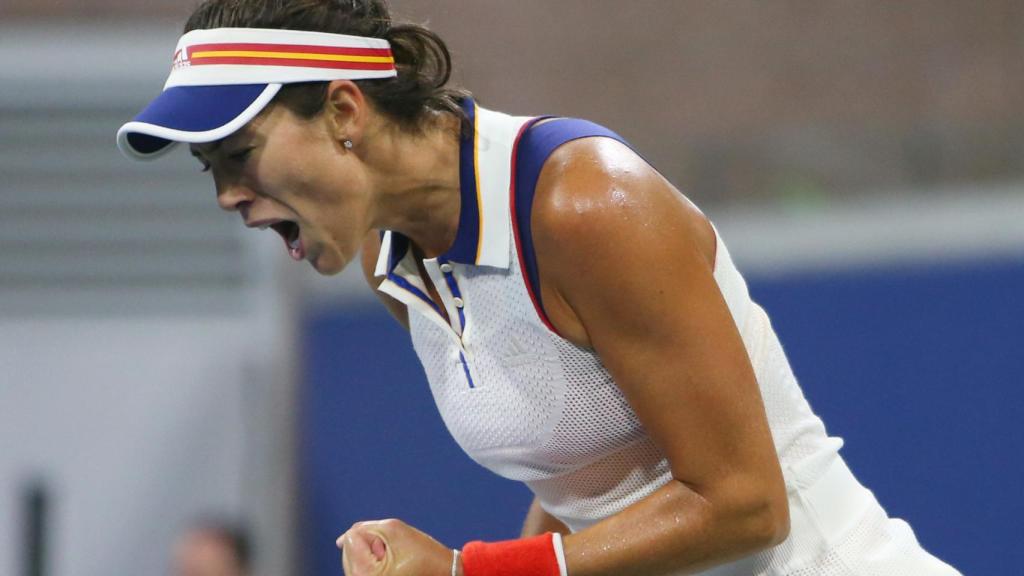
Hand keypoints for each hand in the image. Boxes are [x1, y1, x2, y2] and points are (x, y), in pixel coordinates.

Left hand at [337, 518, 455, 575]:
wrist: (445, 574)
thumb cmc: (424, 555)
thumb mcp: (394, 529)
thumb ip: (365, 527)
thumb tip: (342, 540)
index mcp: (364, 573)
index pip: (351, 538)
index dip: (373, 534)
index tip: (392, 547)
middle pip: (349, 550)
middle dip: (370, 545)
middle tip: (395, 553)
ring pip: (354, 559)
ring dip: (372, 554)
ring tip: (395, 560)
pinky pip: (361, 568)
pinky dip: (374, 562)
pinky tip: (392, 566)